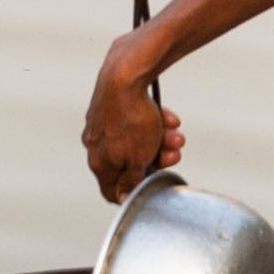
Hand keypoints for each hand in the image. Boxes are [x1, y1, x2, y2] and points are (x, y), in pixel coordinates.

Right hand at [83, 36, 181, 201]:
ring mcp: (103, 123)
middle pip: (131, 162)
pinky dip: (154, 121)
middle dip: (158, 158)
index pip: (111, 189)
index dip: (132, 192)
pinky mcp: (113, 105)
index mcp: (98, 162)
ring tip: (177, 134)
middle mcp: (96, 144)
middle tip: (175, 153)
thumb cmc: (130, 120)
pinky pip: (136, 120)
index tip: (150, 188)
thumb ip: (131, 181)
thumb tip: (123, 198)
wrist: (125, 75)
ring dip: (161, 139)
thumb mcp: (137, 159)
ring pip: (137, 139)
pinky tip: (170, 118)